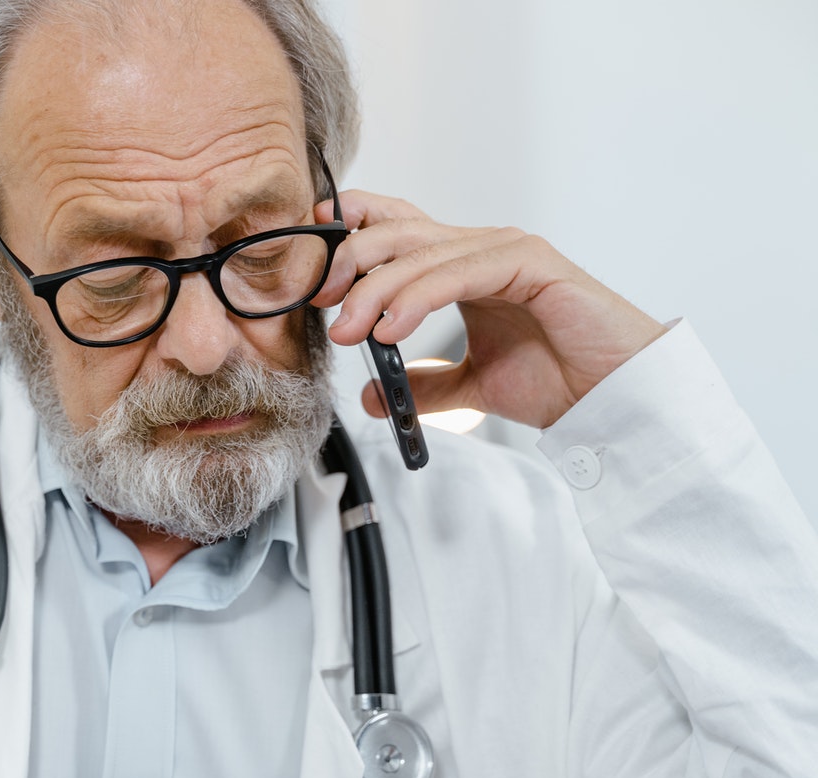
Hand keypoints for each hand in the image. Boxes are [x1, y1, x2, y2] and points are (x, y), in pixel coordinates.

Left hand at [312, 190, 667, 428]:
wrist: (615, 398)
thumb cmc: (558, 380)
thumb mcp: (471, 386)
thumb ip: (424, 384)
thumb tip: (372, 394)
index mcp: (463, 265)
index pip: (396, 227)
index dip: (350, 230)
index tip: (312, 263)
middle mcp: (481, 248)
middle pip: (397, 231)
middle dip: (349, 262)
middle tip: (321, 304)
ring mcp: (507, 250)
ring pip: (421, 251)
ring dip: (376, 289)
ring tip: (350, 331)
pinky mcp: (532, 263)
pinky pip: (459, 271)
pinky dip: (418, 297)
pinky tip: (391, 329)